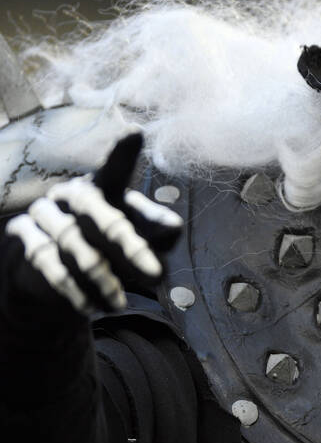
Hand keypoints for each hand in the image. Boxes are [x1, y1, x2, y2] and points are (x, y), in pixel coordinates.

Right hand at [3, 134, 181, 314]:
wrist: (51, 276)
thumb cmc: (104, 247)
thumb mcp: (134, 239)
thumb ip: (153, 231)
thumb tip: (174, 228)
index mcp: (102, 187)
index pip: (114, 169)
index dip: (123, 153)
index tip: (135, 133)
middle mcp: (70, 194)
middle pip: (99, 215)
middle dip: (130, 247)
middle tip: (157, 276)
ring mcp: (43, 214)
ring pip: (74, 246)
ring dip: (102, 279)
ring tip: (123, 304)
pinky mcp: (23, 240)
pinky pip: (49, 266)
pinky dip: (73, 290)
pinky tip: (92, 308)